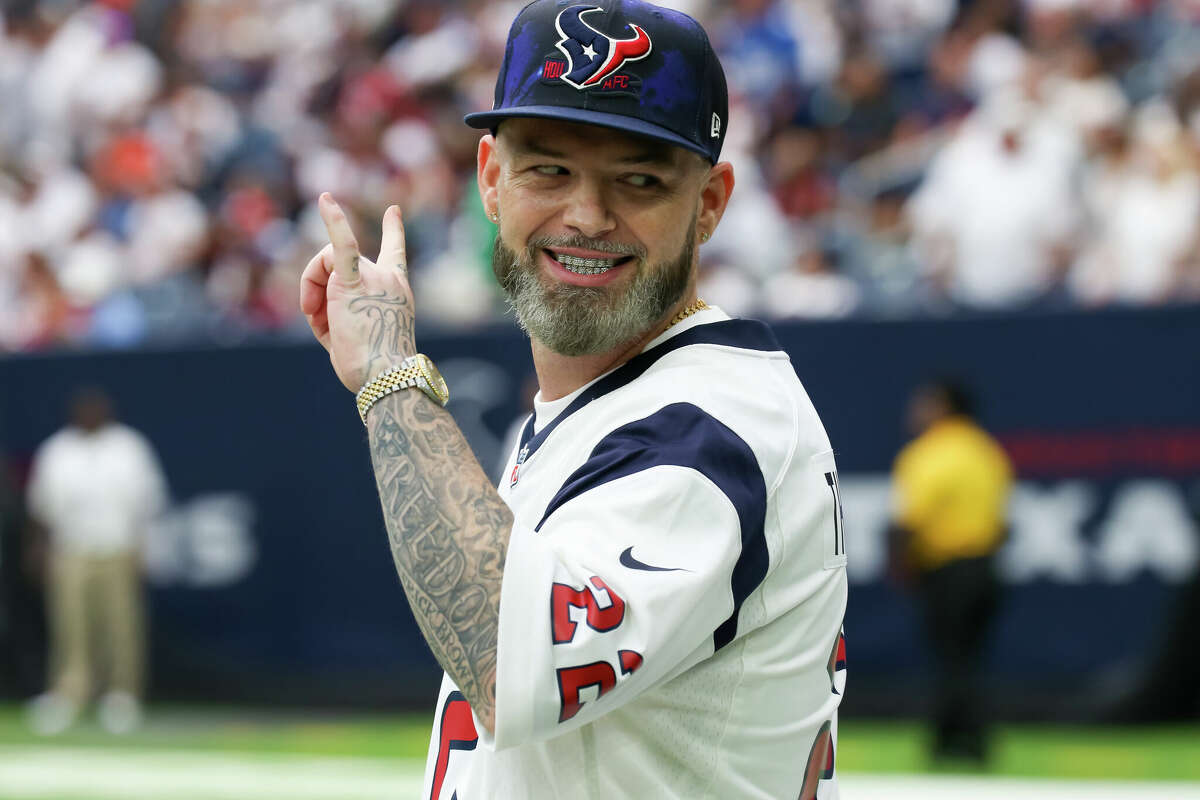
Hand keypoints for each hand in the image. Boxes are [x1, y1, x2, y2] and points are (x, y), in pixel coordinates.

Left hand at [300, 193, 414, 391]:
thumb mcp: (353, 336)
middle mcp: (388, 278)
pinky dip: (334, 220)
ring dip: (311, 289)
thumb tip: (317, 306)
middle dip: (317, 285)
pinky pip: (342, 245)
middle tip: (316, 318)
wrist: (384, 377)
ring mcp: (373, 277)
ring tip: (317, 319)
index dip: (394, 232)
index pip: (395, 254)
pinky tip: (326, 199)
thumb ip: (337, 315)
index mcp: (395, 291)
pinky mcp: (352, 283)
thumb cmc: (371, 368)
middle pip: (338, 262)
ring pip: (325, 262)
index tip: (393, 210)